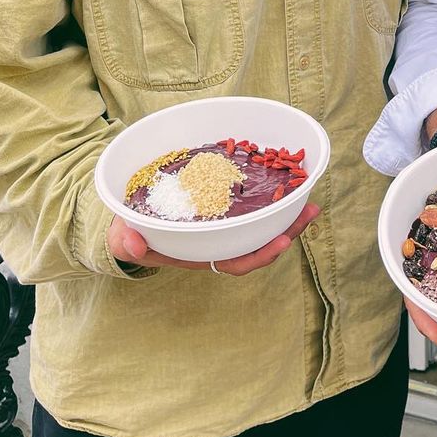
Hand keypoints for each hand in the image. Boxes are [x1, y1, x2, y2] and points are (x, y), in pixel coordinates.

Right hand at [107, 203, 320, 273]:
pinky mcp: (224, 201)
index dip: (260, 255)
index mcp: (202, 253)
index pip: (236, 261)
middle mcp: (219, 240)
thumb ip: (127, 242)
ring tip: (310, 193)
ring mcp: (224, 221)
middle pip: (259, 240)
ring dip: (287, 210)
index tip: (281, 243)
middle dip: (287, 230)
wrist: (129, 219)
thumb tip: (133, 244)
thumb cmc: (131, 233)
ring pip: (261, 220)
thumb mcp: (125, 238)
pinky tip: (285, 174)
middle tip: (311, 211)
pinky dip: (269, 190)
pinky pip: (251, 200)